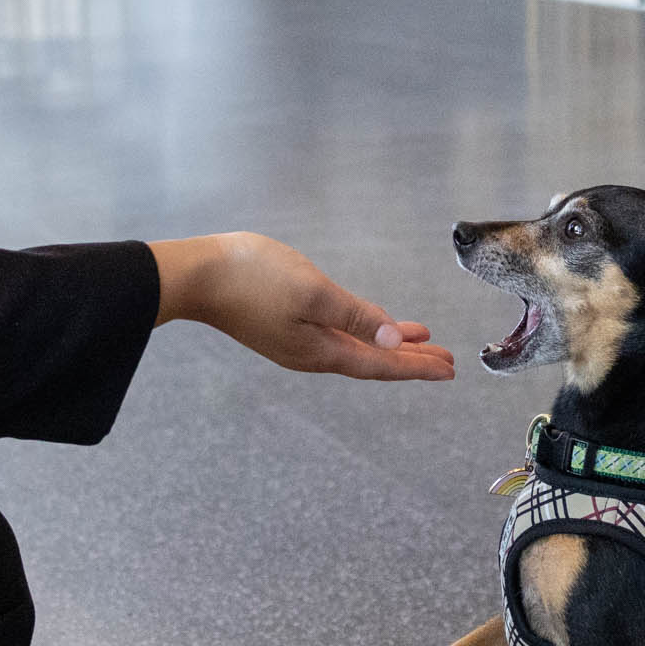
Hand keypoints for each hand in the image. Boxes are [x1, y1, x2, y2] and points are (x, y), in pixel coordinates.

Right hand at [148, 233, 456, 382]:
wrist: (195, 276)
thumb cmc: (251, 279)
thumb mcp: (312, 292)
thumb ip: (355, 315)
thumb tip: (391, 339)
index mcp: (320, 350)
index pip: (380, 364)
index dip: (417, 366)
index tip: (449, 370)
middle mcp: (311, 353)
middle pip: (372, 360)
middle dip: (410, 360)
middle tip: (446, 362)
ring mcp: (295, 340)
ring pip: (356, 347)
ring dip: (388, 344)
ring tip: (420, 340)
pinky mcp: (284, 324)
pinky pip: (337, 334)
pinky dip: (362, 330)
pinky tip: (368, 323)